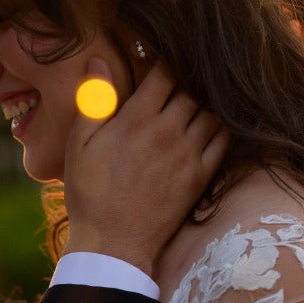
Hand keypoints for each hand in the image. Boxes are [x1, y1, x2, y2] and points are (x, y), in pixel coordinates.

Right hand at [62, 59, 226, 273]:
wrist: (112, 243)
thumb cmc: (89, 193)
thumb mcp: (80, 143)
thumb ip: (94, 99)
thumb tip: (98, 58)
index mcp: (137, 119)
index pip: (166, 72)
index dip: (168, 61)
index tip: (166, 59)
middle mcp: (167, 131)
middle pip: (193, 89)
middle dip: (190, 80)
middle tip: (187, 77)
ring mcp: (188, 154)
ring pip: (212, 112)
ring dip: (207, 103)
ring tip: (199, 101)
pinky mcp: (200, 177)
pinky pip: (223, 140)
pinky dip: (222, 128)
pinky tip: (213, 126)